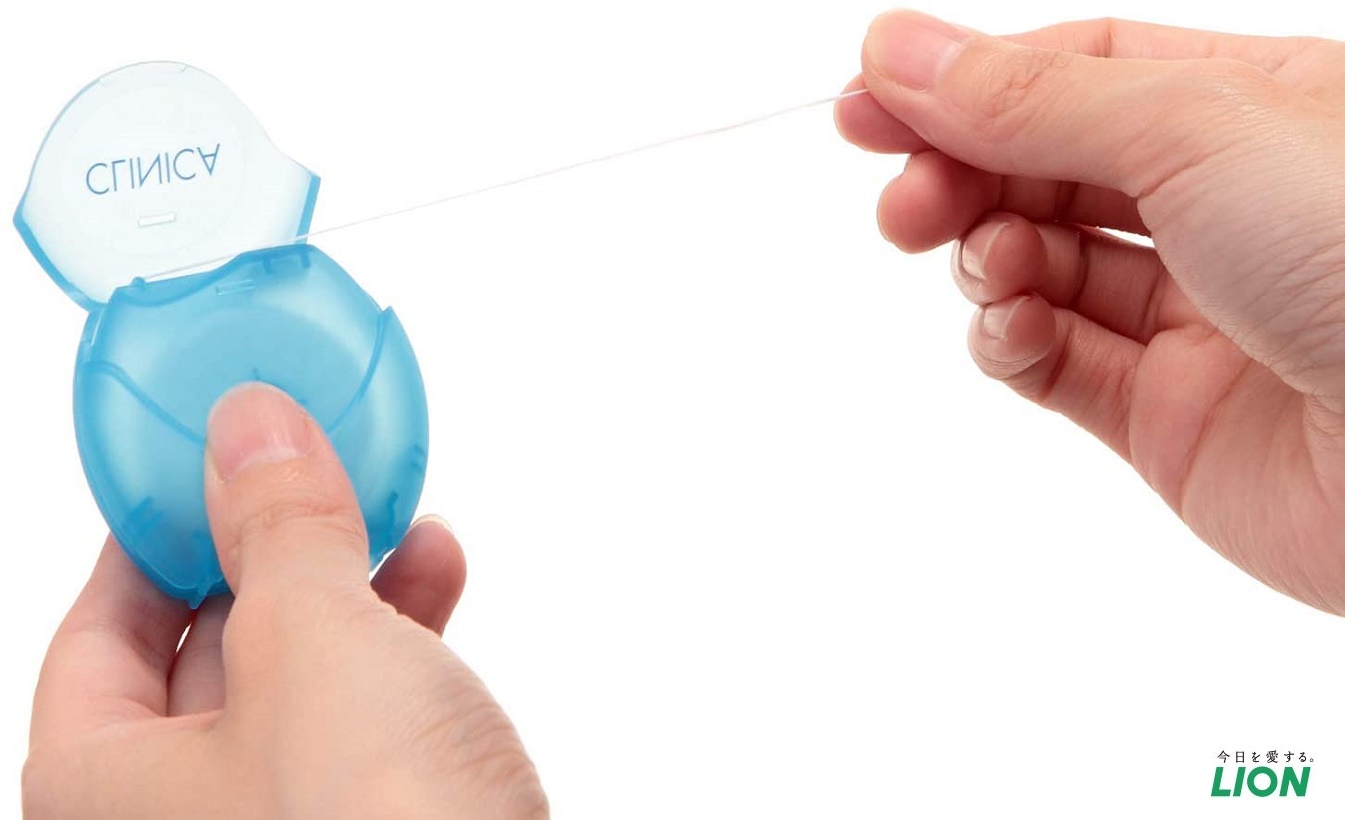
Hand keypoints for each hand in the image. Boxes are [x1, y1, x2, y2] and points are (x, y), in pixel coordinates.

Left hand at [23, 384, 546, 817]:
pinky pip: (364, 717)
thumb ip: (275, 525)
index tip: (202, 464)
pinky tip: (439, 583)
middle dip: (271, 551)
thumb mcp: (313, 640)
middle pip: (204, 651)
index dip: (149, 534)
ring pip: (298, 680)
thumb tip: (249, 428)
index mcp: (107, 789)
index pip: (94, 633)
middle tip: (307, 478)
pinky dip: (399, 642)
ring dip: (352, 586)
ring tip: (402, 522)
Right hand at [836, 12, 1344, 613]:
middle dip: (962, 172)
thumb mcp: (1192, 133)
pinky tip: (1013, 326)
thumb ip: (1033, 99)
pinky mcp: (1163, 416)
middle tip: (903, 196)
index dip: (968, 81)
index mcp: (1256, 109)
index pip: (1078, 72)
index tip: (869, 98)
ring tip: (984, 258)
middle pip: (1048, 168)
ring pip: (1041, 267)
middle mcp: (1224, 209)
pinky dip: (1011, 339)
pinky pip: (1053, 363)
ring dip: (987, 255)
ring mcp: (1194, 315)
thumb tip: (901, 53)